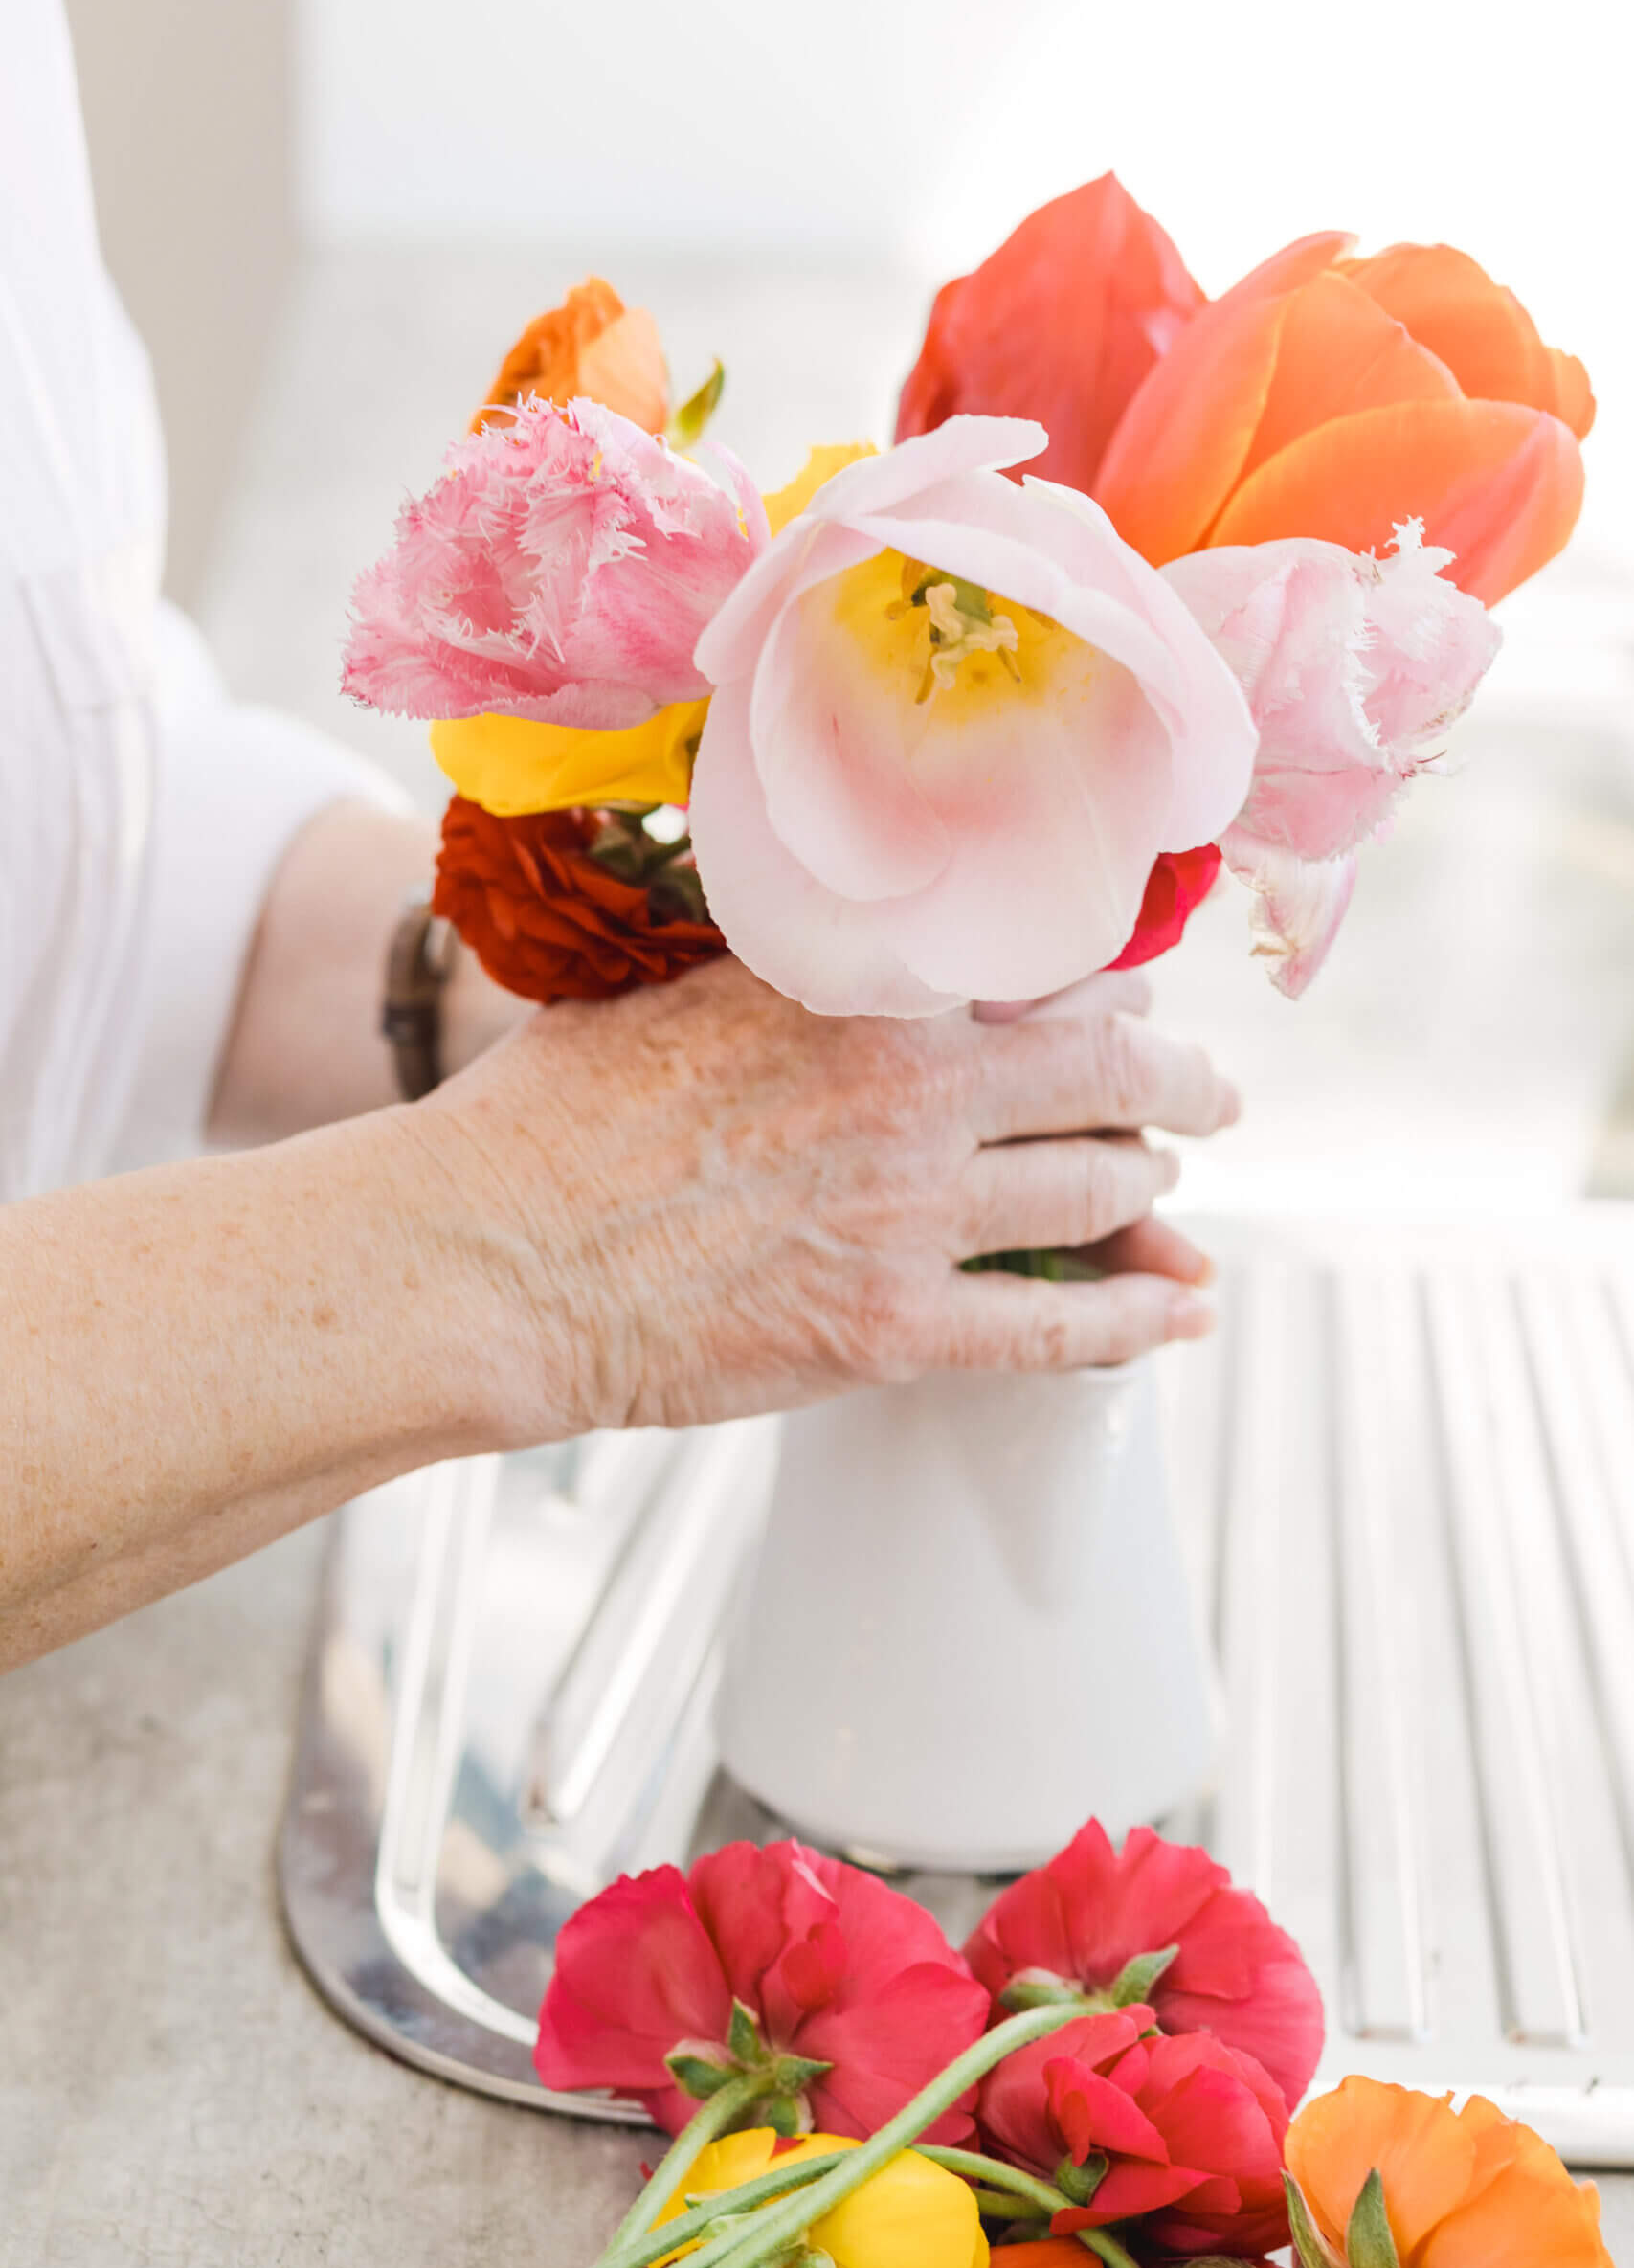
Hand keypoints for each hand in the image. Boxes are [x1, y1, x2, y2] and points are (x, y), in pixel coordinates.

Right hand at [418, 957, 1237, 1439]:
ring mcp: (912, 1211)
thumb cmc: (548, 1120)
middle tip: (1207, 1089)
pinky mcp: (895, 1329)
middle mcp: (912, 1086)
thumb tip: (820, 937)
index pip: (1041, 964)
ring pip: (1099, 1191)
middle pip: (1108, 1072)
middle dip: (1176, 1080)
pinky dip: (1137, 1322)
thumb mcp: (666, 987)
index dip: (1107, 981)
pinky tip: (1179, 1312)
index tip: (1127, 991)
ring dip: (1151, 1189)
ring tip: (1166, 1192)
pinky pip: (1059, 1329)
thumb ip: (773, 963)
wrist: (489, 1256)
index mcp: (860, 988)